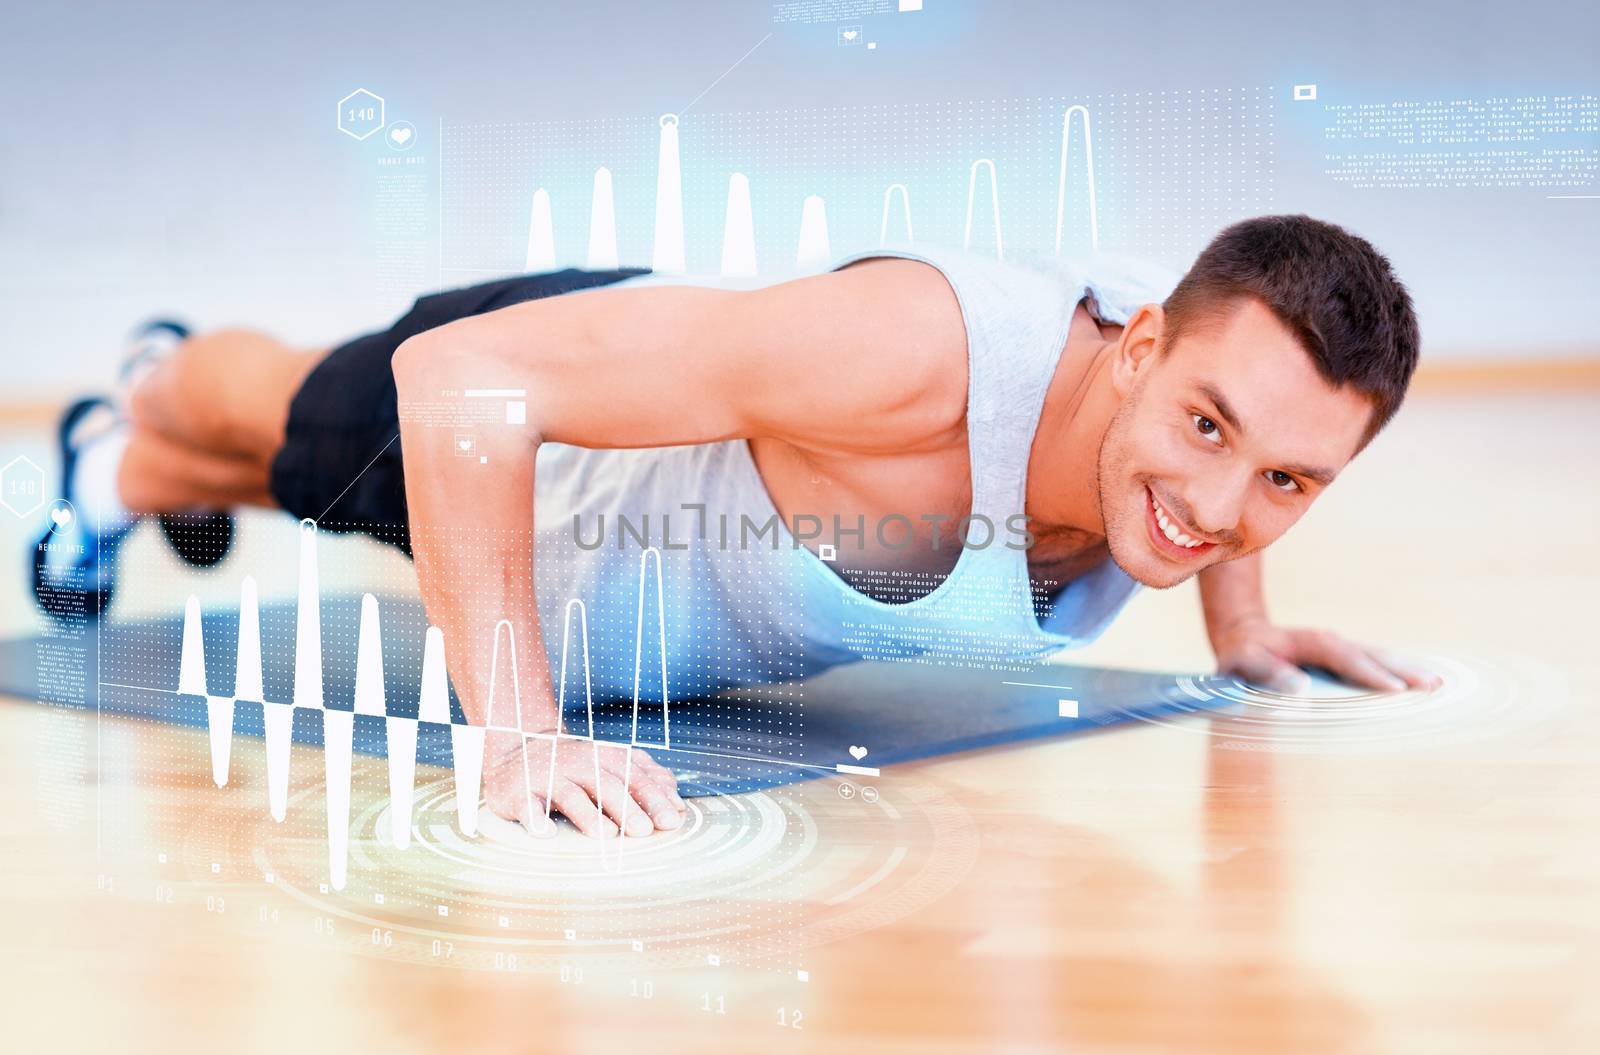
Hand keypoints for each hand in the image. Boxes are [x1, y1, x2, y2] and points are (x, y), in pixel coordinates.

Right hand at [482, 728, 686, 837]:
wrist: (518, 750)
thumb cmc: (577, 766)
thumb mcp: (612, 765)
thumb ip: (646, 780)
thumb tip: (678, 805)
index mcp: (605, 757)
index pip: (635, 777)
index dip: (655, 798)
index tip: (672, 821)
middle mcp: (579, 763)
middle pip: (606, 784)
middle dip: (627, 808)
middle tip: (645, 831)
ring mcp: (549, 777)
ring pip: (571, 795)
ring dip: (589, 816)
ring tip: (607, 837)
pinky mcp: (520, 793)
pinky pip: (527, 807)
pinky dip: (536, 820)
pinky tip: (546, 834)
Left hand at [1209, 617, 1441, 694]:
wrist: (1245, 635)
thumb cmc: (1243, 653)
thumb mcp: (1245, 662)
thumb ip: (1270, 673)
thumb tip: (1300, 690)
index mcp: (1312, 642)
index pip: (1346, 658)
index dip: (1370, 674)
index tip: (1395, 690)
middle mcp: (1332, 642)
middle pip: (1373, 654)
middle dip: (1403, 670)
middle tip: (1435, 685)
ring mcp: (1341, 648)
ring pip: (1379, 657)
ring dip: (1408, 669)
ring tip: (1439, 683)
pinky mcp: (1344, 657)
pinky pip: (1374, 662)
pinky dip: (1398, 670)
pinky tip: (1419, 680)